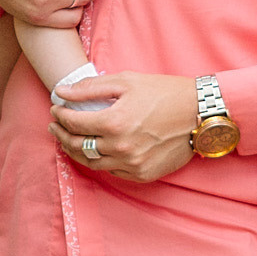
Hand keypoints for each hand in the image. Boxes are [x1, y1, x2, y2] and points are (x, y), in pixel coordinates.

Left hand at [50, 70, 197, 185]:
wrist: (201, 113)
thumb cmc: (165, 92)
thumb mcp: (127, 81)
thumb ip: (90, 88)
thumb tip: (61, 92)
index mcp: (115, 122)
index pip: (74, 123)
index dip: (60, 115)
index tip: (55, 108)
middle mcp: (121, 147)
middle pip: (78, 146)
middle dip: (62, 135)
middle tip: (55, 126)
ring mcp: (132, 164)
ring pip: (92, 163)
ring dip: (76, 151)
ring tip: (70, 140)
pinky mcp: (143, 174)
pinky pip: (112, 171)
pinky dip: (101, 161)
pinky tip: (97, 150)